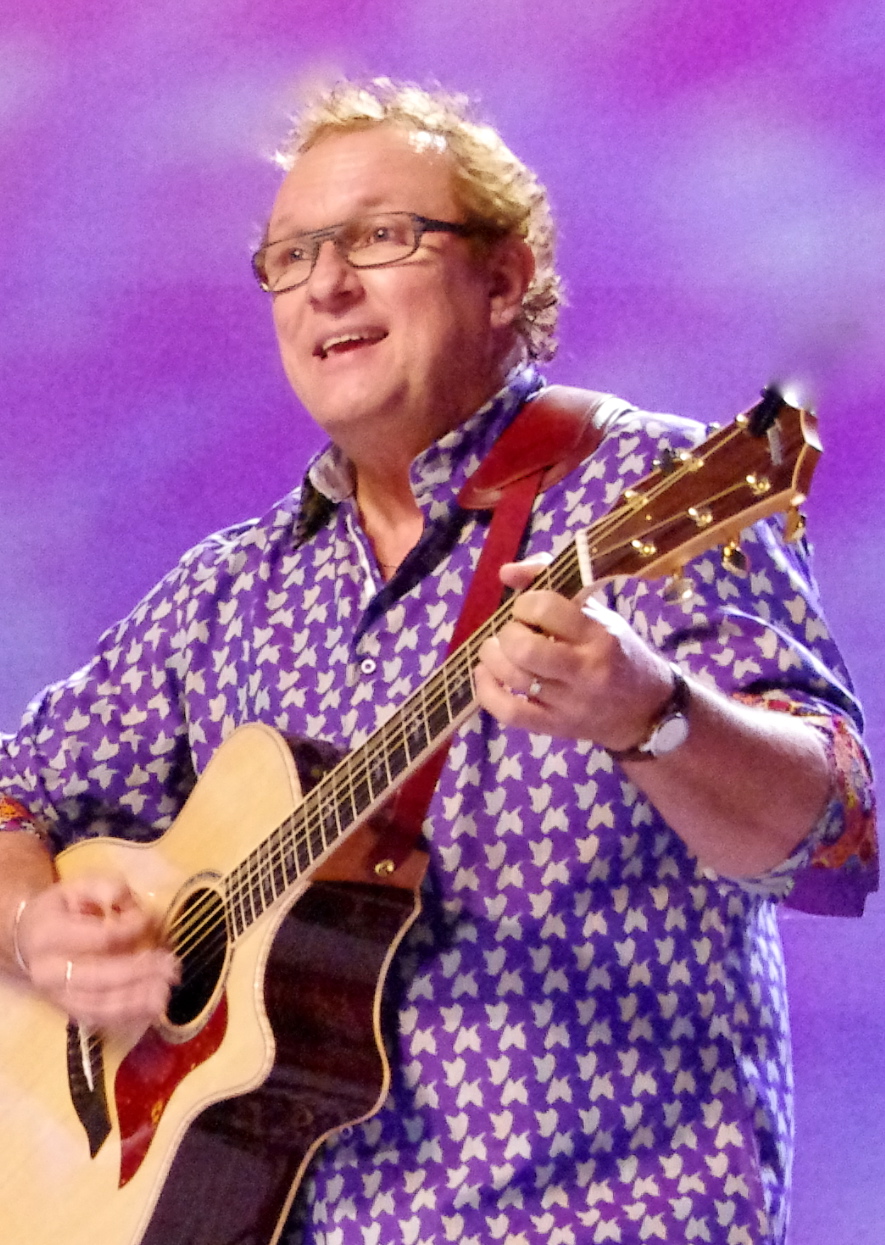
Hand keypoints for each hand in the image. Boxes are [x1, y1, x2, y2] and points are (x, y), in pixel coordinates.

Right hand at [15, 874, 177, 1031]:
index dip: (131, 930)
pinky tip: (152, 1010)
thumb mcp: (77, 887)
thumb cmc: (60, 909)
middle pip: (98, 977)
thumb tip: (126, 900)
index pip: (98, 937)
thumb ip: (104, 888)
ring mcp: (57, 996)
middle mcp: (48, 972)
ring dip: (135, 1002)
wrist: (25, 941)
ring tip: (165, 994)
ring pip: (97, 1006)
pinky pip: (99, 1021)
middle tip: (171, 966)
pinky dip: (127, 1018)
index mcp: (48, 935)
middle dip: (138, 972)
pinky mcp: (68, 1011)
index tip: (155, 919)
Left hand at [474, 558, 673, 747]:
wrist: (646, 710)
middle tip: (513, 633)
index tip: (527, 609)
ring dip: (493, 657)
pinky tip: (486, 674)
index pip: (547, 609)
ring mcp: (570, 703)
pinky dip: (486, 691)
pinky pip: (509, 712)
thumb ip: (552, 584)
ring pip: (514, 677)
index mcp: (599, 634)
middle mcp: (585, 670)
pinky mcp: (555, 727)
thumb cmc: (619, 653)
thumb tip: (505, 572)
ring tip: (497, 650)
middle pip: (526, 649)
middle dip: (507, 633)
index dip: (525, 604)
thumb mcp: (598, 614)